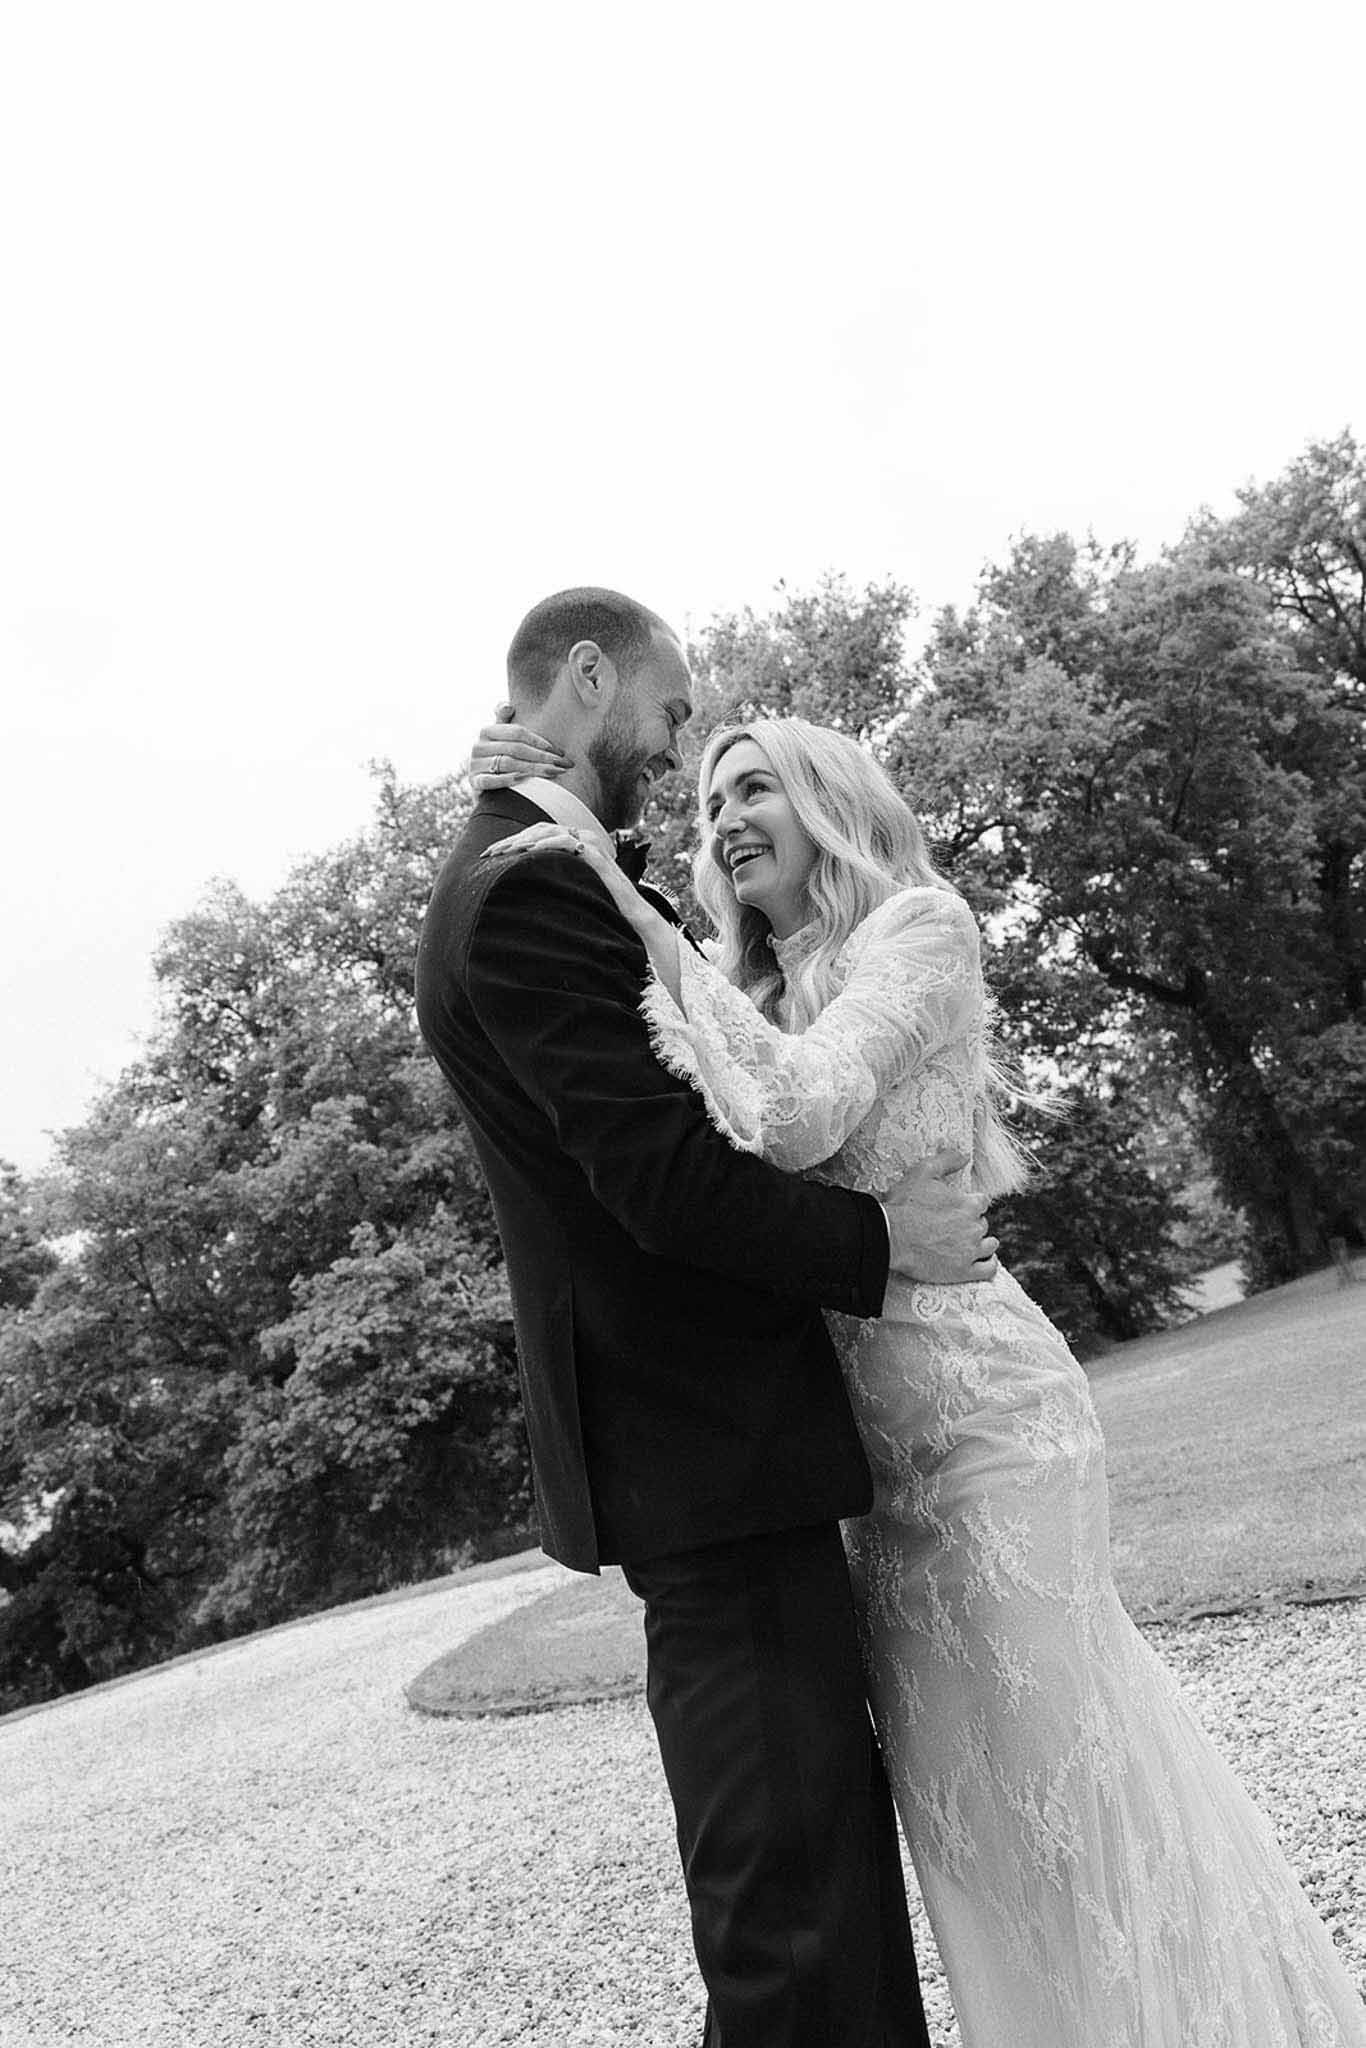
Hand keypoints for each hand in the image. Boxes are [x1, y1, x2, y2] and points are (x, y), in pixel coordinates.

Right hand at [469, 712, 572, 790]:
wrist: (482, 786)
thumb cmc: (498, 759)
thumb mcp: (501, 738)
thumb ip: (504, 720)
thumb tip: (509, 705)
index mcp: (487, 731)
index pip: (517, 732)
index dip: (539, 741)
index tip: (559, 751)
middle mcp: (478, 746)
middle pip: (516, 749)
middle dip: (542, 756)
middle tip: (563, 764)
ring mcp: (474, 765)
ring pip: (508, 764)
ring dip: (534, 768)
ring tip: (554, 772)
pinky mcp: (474, 782)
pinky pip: (491, 781)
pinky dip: (509, 780)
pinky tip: (527, 781)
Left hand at [480, 821, 652, 932]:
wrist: (631, 915)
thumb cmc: (601, 903)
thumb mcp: (571, 886)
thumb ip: (553, 876)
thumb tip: (522, 882)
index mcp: (575, 841)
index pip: (538, 834)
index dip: (513, 841)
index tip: (491, 855)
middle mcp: (583, 837)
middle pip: (539, 830)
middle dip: (512, 840)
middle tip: (490, 853)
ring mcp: (591, 844)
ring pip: (549, 832)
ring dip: (523, 840)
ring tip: (503, 851)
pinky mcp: (596, 855)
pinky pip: (568, 842)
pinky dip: (546, 843)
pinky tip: (528, 851)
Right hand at [883, 1149, 998, 1285]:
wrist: (889, 1237)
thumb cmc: (904, 1204)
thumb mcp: (923, 1172)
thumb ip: (947, 1160)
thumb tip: (965, 1155)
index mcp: (968, 1204)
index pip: (982, 1201)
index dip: (970, 1203)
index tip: (958, 1207)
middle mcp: (974, 1227)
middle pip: (983, 1223)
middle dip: (971, 1223)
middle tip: (953, 1226)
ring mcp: (970, 1251)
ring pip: (989, 1244)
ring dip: (982, 1242)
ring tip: (967, 1243)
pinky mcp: (963, 1271)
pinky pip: (988, 1269)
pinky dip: (988, 1264)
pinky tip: (981, 1261)